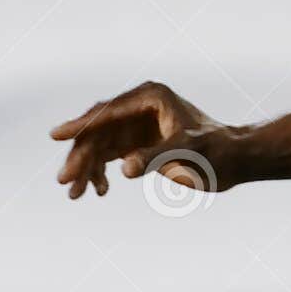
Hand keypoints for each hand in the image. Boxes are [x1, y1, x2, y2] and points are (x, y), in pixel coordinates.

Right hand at [50, 81, 245, 200]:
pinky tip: (98, 190)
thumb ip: (155, 158)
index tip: (56, 135)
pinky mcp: (137, 142)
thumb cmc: (216, 152)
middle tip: (65, 181)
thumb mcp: (187, 153)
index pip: (107, 111)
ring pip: (99, 144)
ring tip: (75, 194)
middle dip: (80, 155)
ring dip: (85, 167)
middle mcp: (138, 107)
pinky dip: (99, 172)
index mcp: (150, 97)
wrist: (234, 161)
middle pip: (98, 129)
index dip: (81, 125)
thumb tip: (124, 168)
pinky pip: (108, 155)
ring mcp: (136, 124)